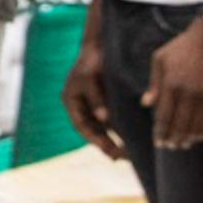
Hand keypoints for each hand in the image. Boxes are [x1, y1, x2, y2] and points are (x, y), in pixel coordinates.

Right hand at [61, 41, 121, 160]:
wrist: (100, 45)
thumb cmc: (91, 61)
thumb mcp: (89, 79)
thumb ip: (96, 99)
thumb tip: (103, 119)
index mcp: (71, 101)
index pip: (82, 126)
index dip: (96, 140)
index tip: (111, 151)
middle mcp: (80, 105)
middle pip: (92, 130)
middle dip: (106, 144)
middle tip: (122, 157)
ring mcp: (92, 104)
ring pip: (102, 127)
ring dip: (113, 139)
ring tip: (129, 152)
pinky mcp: (104, 100)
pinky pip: (111, 119)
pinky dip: (119, 128)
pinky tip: (131, 136)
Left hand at [143, 21, 202, 149]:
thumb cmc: (182, 46)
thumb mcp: (160, 60)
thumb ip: (153, 84)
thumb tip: (146, 105)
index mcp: (171, 84)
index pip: (164, 117)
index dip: (161, 132)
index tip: (159, 142)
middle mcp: (189, 92)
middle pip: (181, 125)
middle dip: (174, 139)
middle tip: (171, 147)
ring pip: (199, 125)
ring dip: (191, 137)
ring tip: (185, 143)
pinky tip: (202, 135)